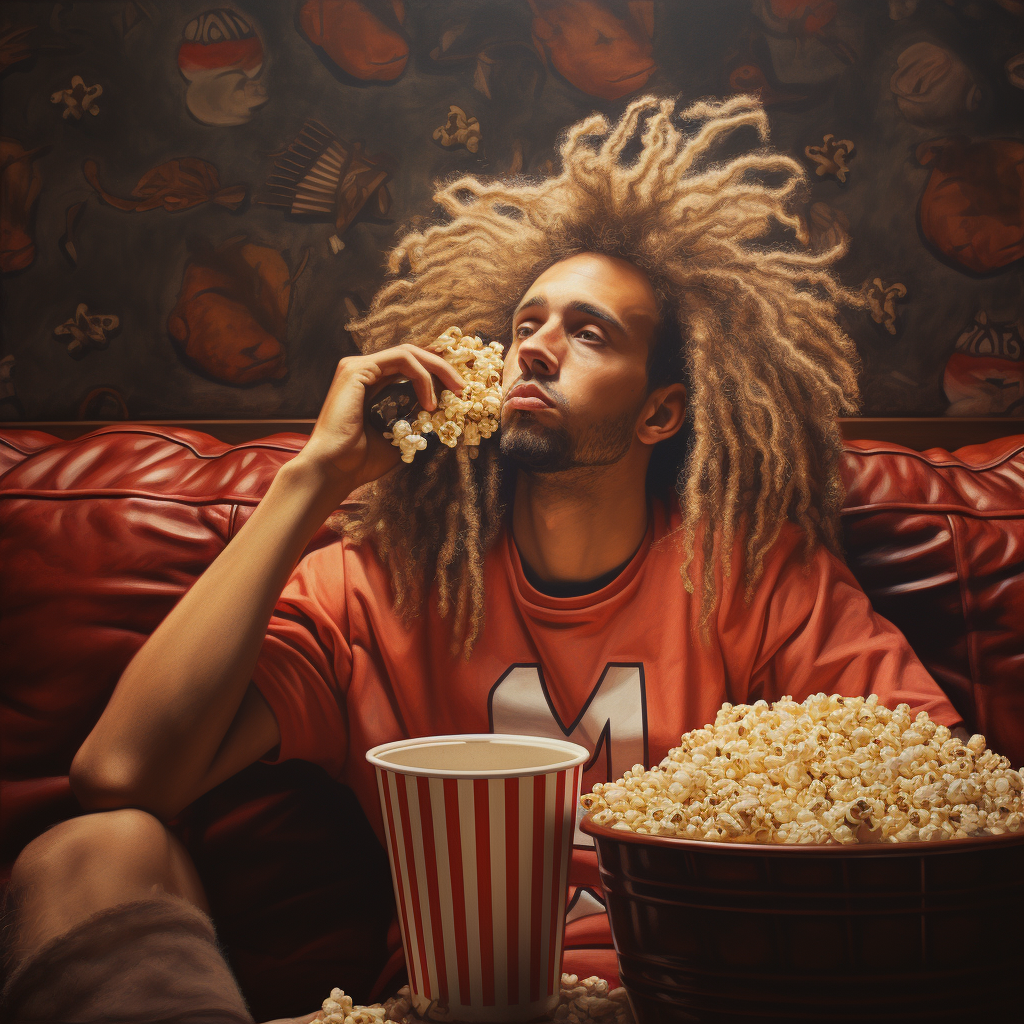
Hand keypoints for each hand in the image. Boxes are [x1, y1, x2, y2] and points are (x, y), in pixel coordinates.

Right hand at [296, 343, 466, 492]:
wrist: (334, 470)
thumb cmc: (361, 460)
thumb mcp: (400, 436)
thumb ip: (416, 419)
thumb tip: (444, 411)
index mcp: (371, 384)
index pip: (410, 367)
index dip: (437, 372)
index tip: (459, 390)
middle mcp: (363, 370)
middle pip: (413, 355)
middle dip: (443, 368)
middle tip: (463, 388)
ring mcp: (358, 367)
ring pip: (409, 352)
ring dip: (438, 370)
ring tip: (454, 392)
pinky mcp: (356, 369)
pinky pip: (401, 360)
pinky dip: (421, 377)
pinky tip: (429, 402)